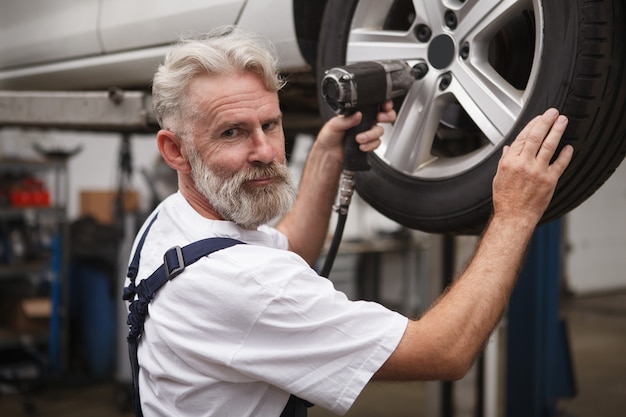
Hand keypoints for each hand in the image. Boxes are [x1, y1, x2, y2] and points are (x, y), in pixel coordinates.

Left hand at [315, 100, 396, 158]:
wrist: (328, 154)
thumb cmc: (328, 137)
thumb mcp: (334, 124)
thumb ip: (347, 119)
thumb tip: (358, 115)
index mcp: (356, 112)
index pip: (373, 105)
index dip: (383, 104)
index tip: (385, 106)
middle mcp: (364, 121)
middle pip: (384, 116)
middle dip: (386, 116)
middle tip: (380, 118)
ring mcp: (367, 133)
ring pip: (379, 131)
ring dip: (371, 135)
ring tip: (359, 139)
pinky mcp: (368, 144)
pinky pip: (376, 143)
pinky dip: (370, 145)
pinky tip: (361, 146)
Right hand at [492, 108, 573, 226]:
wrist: (514, 217)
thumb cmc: (506, 199)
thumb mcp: (499, 177)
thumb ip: (505, 160)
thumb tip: (509, 148)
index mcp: (510, 162)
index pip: (522, 137)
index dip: (532, 125)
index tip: (539, 118)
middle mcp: (524, 164)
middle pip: (536, 137)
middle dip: (546, 121)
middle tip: (553, 112)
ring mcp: (537, 172)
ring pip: (549, 146)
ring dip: (557, 131)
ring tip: (563, 121)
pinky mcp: (550, 181)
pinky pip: (560, 164)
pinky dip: (565, 154)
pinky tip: (569, 147)